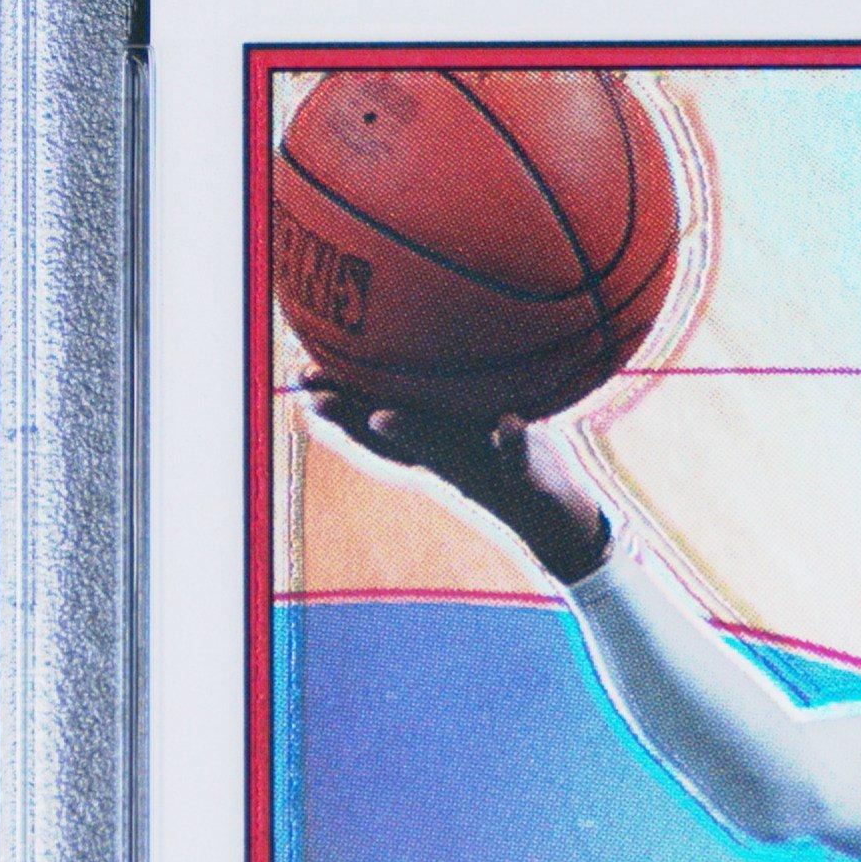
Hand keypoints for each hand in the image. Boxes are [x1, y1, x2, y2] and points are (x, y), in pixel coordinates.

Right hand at [302, 388, 607, 583]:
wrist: (561, 518)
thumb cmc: (516, 458)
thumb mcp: (483, 421)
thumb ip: (455, 392)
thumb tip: (425, 343)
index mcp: (435, 442)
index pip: (377, 420)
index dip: (339, 401)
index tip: (299, 377)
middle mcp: (450, 458)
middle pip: (393, 437)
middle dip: (351, 417)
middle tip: (314, 395)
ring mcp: (484, 471)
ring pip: (442, 452)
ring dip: (412, 434)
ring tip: (381, 416)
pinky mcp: (526, 484)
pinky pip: (519, 464)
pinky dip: (511, 446)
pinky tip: (509, 423)